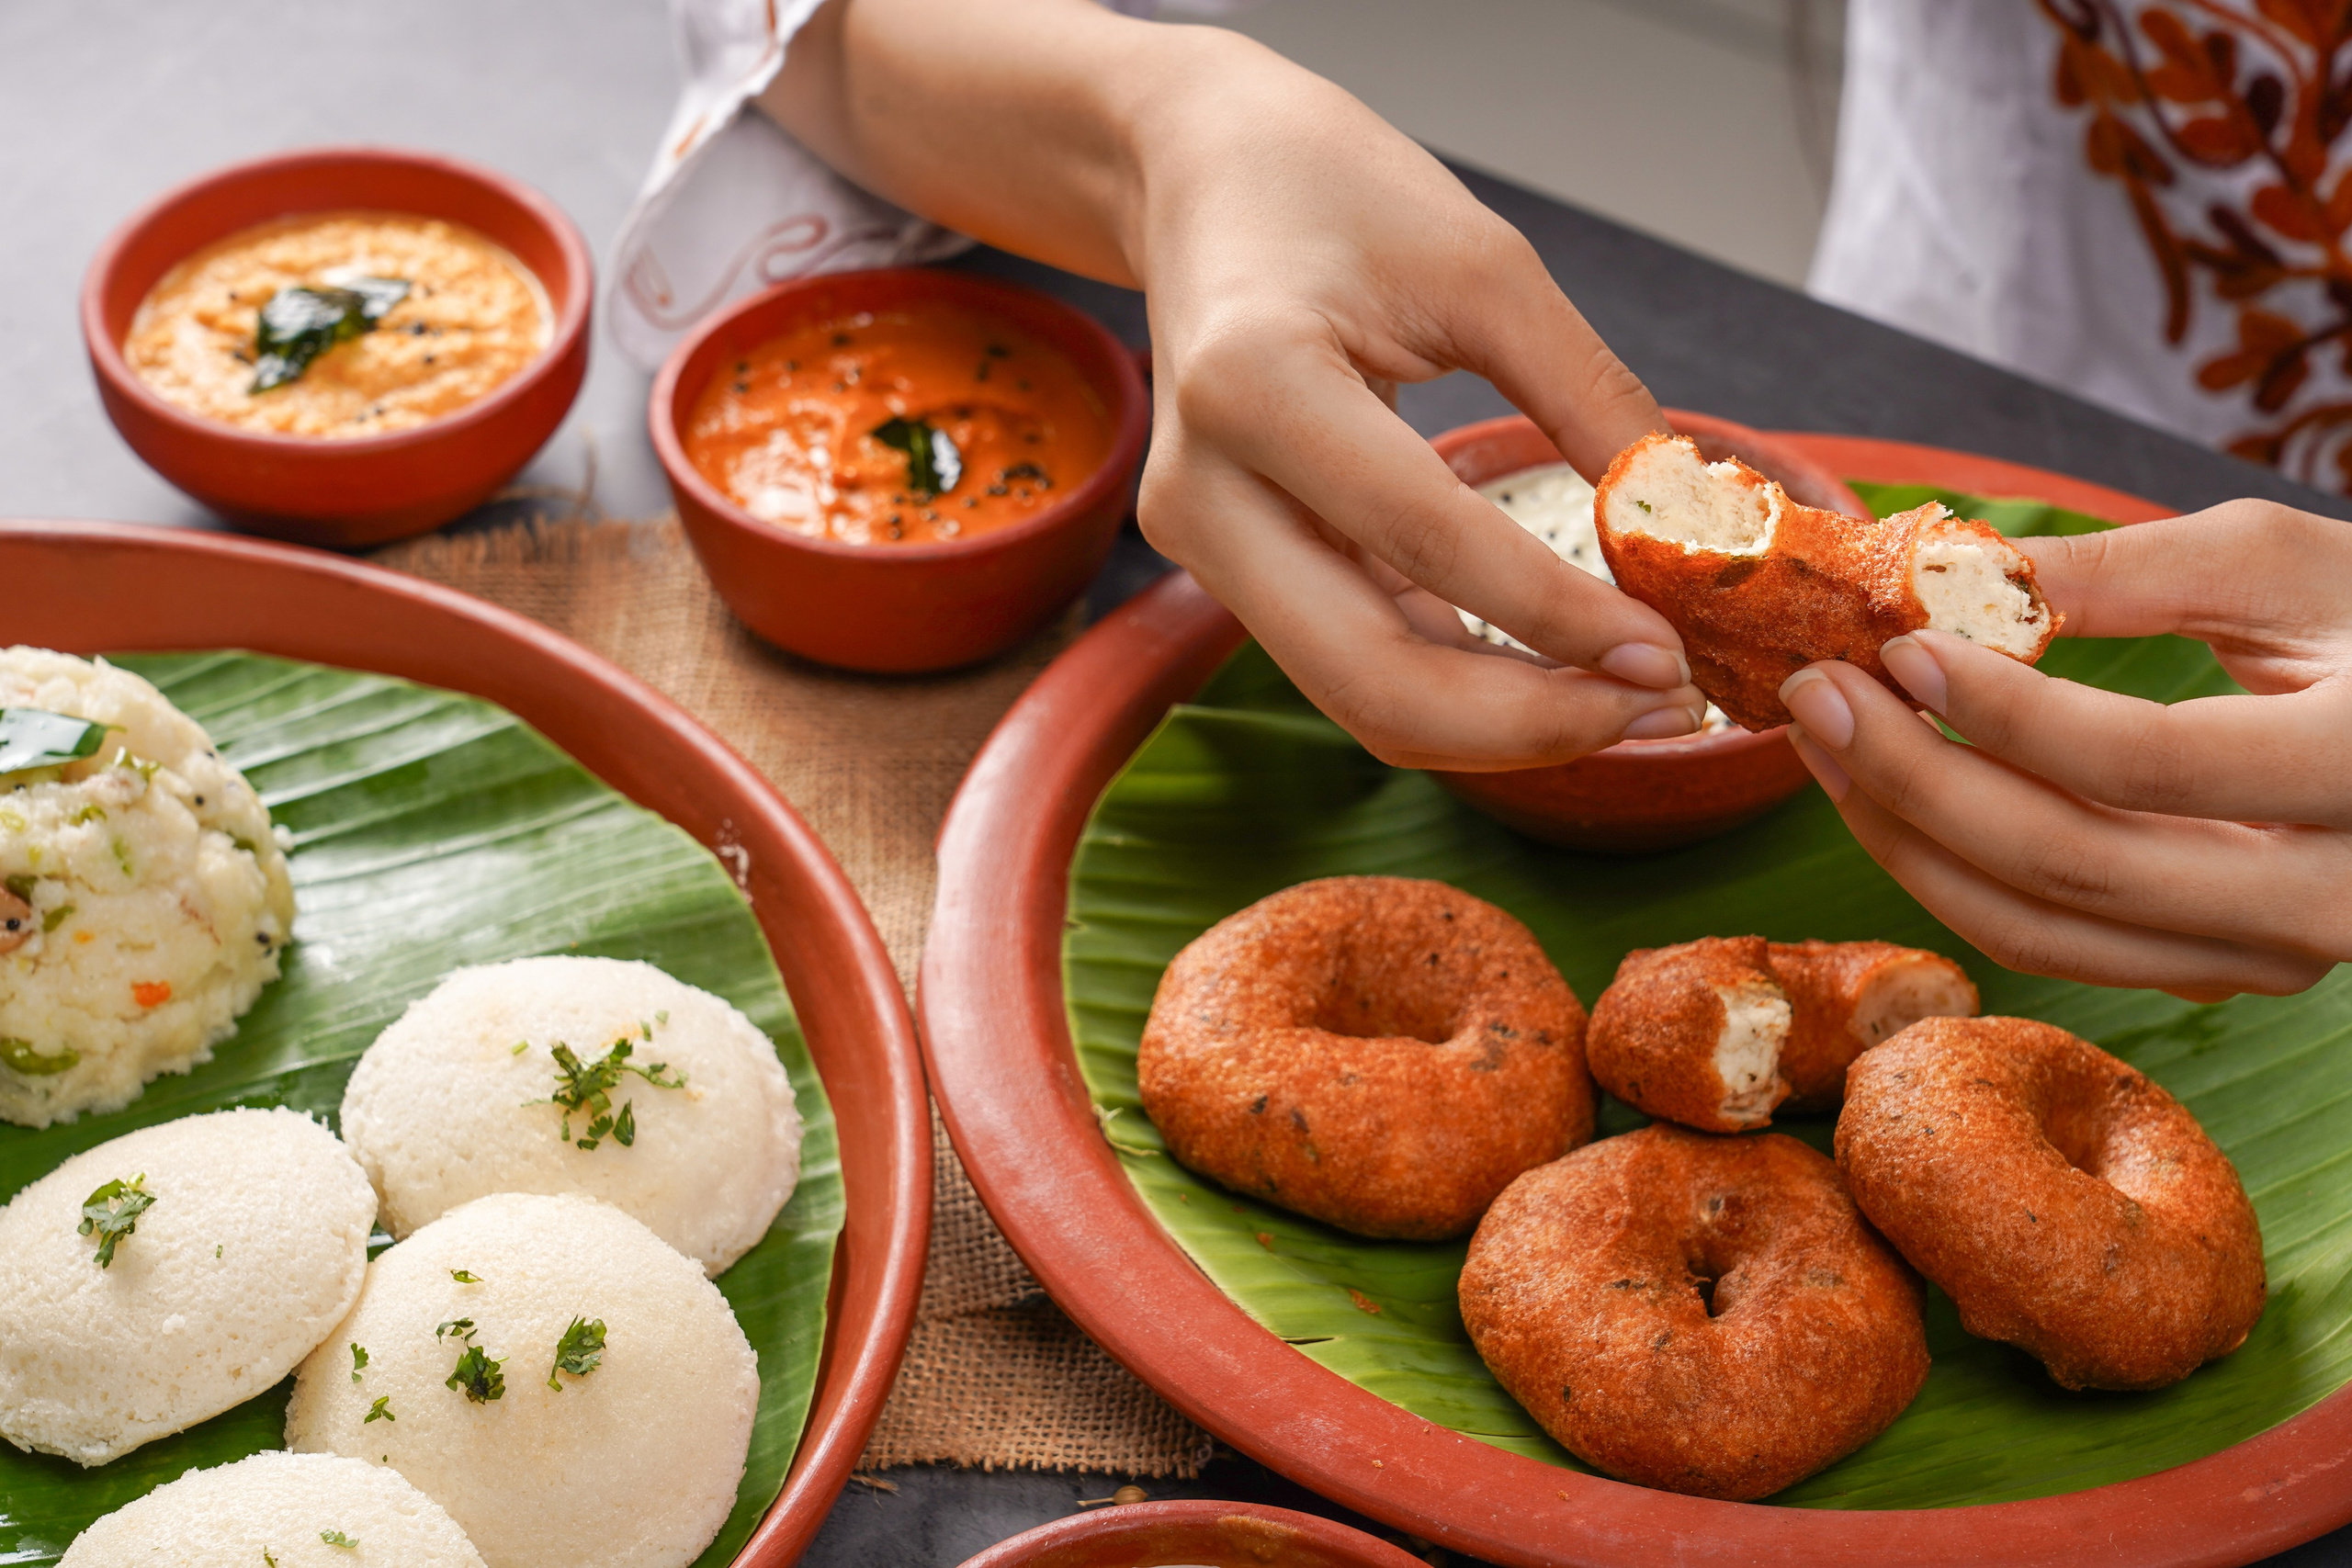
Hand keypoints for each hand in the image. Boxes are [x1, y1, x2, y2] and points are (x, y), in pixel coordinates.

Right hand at [767, 2, 1700, 766]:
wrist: (1202, 176)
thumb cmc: (1331, 190)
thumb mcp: (1484, 265)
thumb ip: (1587, 398)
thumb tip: (1684, 528)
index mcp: (1252, 384)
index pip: (1423, 539)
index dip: (1556, 615)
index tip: (1669, 651)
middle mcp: (1203, 486)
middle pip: (1367, 675)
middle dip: (1526, 719)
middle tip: (1659, 708)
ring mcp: (1204, 539)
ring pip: (1358, 693)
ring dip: (1501, 722)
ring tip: (1627, 700)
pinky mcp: (1231, 563)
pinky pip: (1353, 658)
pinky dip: (1461, 683)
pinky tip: (1556, 670)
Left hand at [1775, 500, 2351, 999]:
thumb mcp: (2284, 563)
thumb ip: (2124, 571)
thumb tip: (1947, 574)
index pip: (2142, 764)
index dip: (2001, 712)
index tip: (1895, 647)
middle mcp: (2327, 897)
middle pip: (2068, 868)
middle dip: (1912, 781)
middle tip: (1812, 694)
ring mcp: (2275, 956)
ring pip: (2042, 932)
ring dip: (1906, 839)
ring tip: (1825, 739)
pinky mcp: (2224, 974)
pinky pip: (2059, 945)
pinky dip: (1955, 873)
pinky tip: (1891, 792)